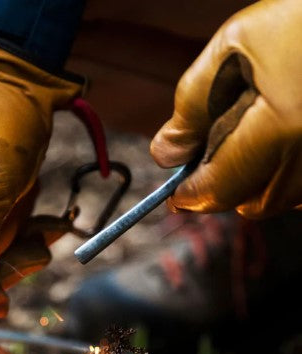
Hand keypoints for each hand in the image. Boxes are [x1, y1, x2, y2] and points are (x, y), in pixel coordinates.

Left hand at [150, 0, 301, 217]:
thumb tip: (168, 155)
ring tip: (257, 132)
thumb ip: (193, 105)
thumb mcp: (237, 46)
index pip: (217, 189)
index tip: (175, 192)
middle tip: (215, 153)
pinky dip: (291, 171)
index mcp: (282, 129)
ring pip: (284, 198)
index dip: (189, 193)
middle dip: (226, 186)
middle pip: (253, 204)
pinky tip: (287, 135)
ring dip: (260, 180)